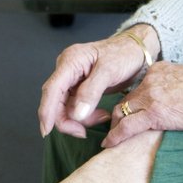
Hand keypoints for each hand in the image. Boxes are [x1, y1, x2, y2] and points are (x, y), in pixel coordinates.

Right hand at [38, 25, 159, 138]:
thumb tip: (76, 115)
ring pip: (64, 106)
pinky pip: (75, 106)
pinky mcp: (78, 87)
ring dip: (79, 119)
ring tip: (102, 117)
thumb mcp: (110, 71)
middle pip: (55, 101)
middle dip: (67, 120)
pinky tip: (101, 114)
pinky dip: (86, 115)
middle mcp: (66, 70)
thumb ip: (91, 92)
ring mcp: (71, 79)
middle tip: (83, 132)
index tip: (46, 130)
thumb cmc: (124, 54)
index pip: (52, 89)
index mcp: (70, 61)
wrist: (136, 49)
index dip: (46, 111)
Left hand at [104, 62, 182, 147]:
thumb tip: (173, 100)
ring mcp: (151, 96)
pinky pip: (127, 126)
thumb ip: (175, 87)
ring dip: (114, 127)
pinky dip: (115, 136)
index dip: (131, 103)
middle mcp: (150, 80)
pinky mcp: (155, 113)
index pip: (137, 88)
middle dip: (118, 116)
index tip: (127, 114)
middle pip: (125, 100)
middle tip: (114, 130)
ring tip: (110, 140)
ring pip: (121, 112)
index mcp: (159, 70)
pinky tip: (109, 145)